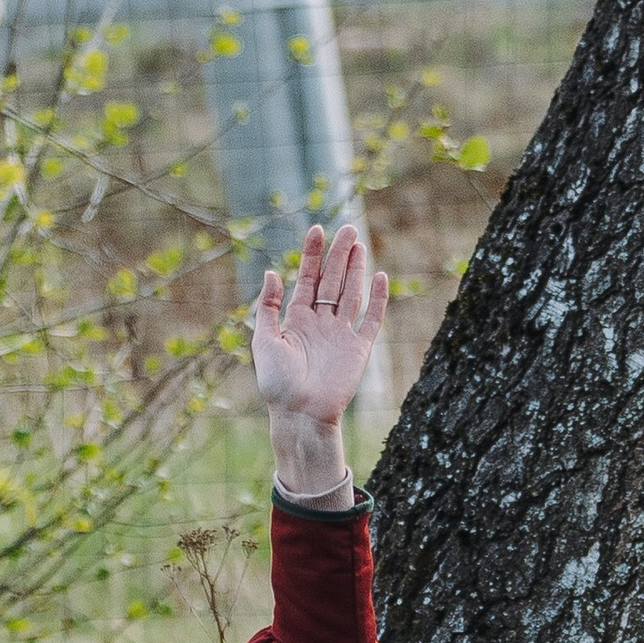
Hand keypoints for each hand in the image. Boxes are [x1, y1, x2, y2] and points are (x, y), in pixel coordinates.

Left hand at [251, 224, 387, 503]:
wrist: (300, 414)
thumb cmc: (277, 383)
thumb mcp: (264, 340)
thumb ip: (267, 306)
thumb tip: (272, 272)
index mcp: (297, 319)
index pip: (308, 278)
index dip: (312, 254)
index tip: (317, 229)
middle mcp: (321, 323)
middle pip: (333, 280)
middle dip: (339, 254)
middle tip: (347, 228)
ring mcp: (341, 334)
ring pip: (351, 293)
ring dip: (356, 269)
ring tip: (359, 243)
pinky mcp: (358, 349)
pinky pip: (371, 319)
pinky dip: (377, 299)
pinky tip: (379, 276)